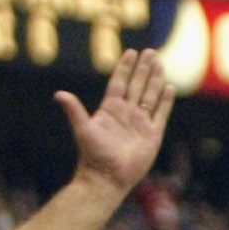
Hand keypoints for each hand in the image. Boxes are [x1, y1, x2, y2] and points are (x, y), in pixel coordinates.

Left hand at [57, 48, 171, 195]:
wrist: (107, 177)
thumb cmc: (93, 155)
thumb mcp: (83, 129)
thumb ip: (74, 110)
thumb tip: (59, 94)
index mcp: (111, 109)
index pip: (120, 82)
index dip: (125, 68)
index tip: (131, 52)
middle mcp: (127, 113)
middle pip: (137, 85)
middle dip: (144, 69)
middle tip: (150, 52)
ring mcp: (140, 123)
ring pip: (150, 96)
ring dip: (155, 80)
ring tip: (160, 64)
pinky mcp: (152, 135)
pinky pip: (160, 114)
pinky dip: (165, 101)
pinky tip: (168, 87)